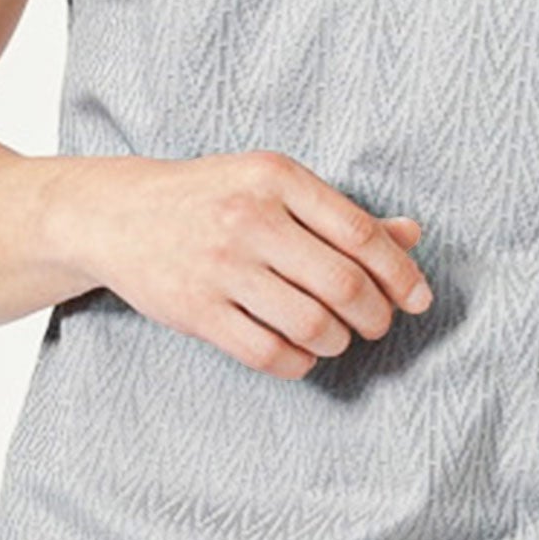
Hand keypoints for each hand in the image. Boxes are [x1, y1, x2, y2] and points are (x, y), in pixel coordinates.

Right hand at [58, 148, 432, 376]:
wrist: (119, 213)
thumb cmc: (213, 196)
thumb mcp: (274, 184)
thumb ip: (341, 212)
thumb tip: (412, 236)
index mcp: (276, 177)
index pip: (360, 232)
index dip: (401, 273)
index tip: (418, 298)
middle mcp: (249, 217)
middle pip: (342, 284)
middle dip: (375, 315)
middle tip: (378, 323)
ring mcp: (220, 266)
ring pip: (311, 324)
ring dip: (338, 340)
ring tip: (336, 335)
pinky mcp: (196, 311)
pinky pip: (268, 353)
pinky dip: (299, 362)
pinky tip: (302, 352)